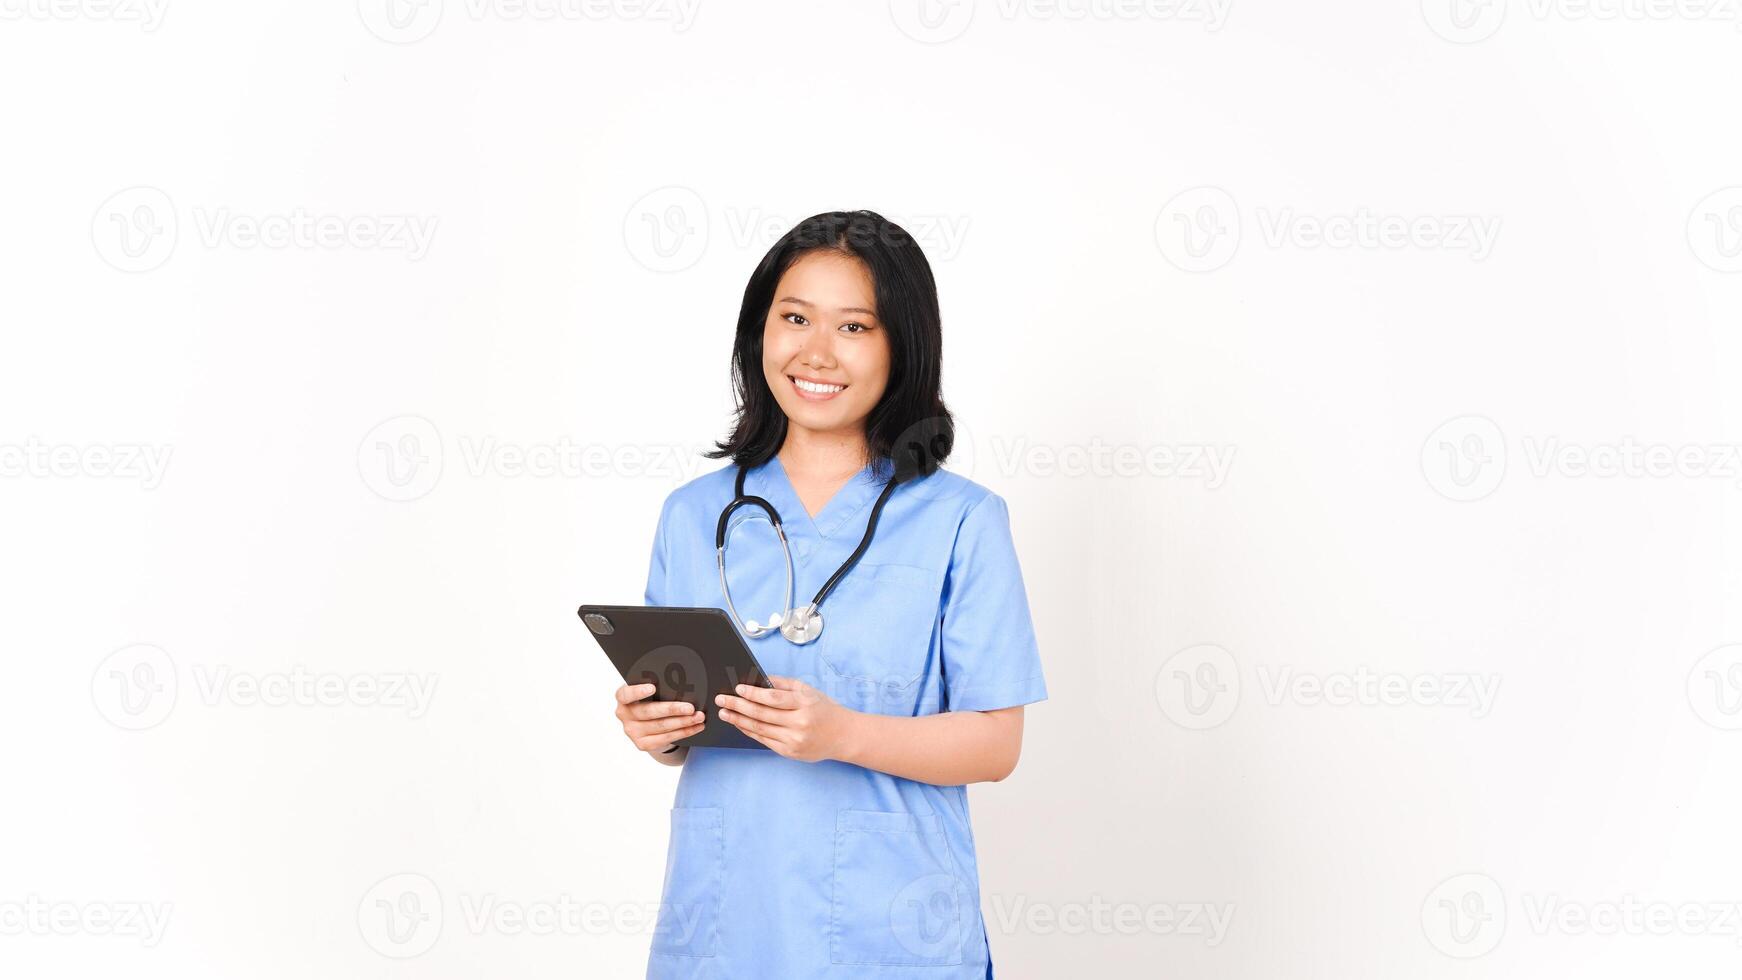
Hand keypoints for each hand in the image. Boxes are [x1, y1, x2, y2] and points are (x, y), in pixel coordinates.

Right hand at [613, 683, 704, 755]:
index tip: (653, 687)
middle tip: (690, 708)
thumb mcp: (649, 689)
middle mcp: (624, 715)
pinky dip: (684, 732)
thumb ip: (658, 685)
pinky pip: (666, 738)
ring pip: (661, 726)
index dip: (638, 691)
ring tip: (698, 717)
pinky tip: (695, 727)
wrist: (647, 720)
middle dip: (672, 709)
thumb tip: (680, 682)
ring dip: (683, 722)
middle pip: (649, 712)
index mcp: (623, 698)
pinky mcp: (642, 744)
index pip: (626, 694)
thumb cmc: (650, 698)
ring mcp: (632, 731)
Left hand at [715, 676, 857, 762]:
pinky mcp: (790, 752)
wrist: (843, 736)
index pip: (773, 698)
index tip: (737, 689)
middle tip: (721, 700)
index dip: (753, 694)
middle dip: (738, 706)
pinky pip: (764, 741)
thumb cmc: (824, 709)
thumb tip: (758, 680)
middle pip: (762, 714)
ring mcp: (794, 740)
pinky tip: (739, 724)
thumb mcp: (808, 690)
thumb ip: (783, 684)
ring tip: (724, 713)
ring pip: (760, 729)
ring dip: (738, 720)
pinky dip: (749, 731)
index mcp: (805, 704)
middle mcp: (799, 723)